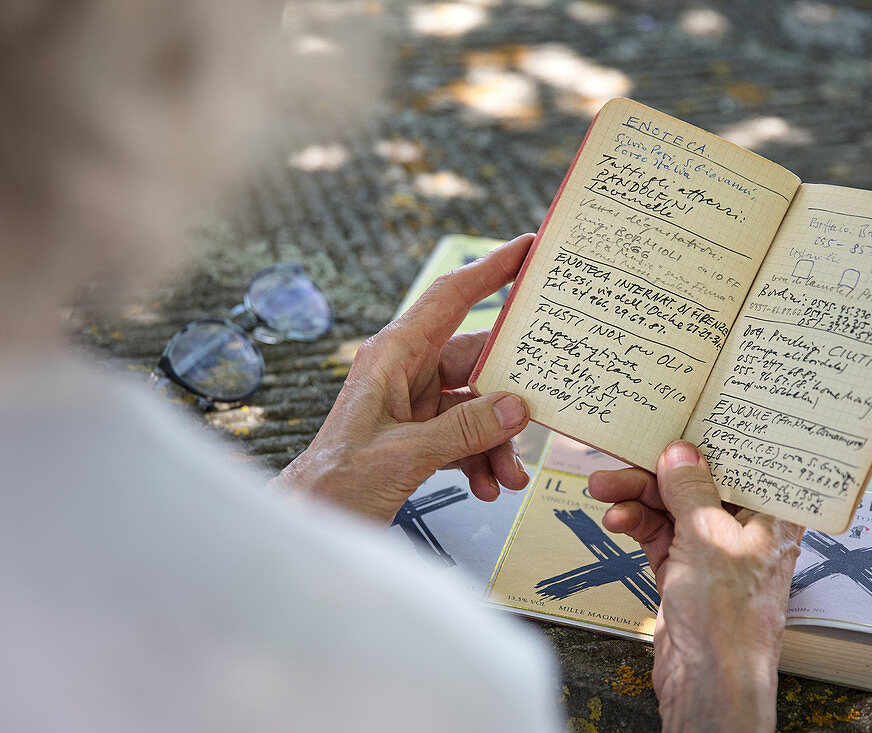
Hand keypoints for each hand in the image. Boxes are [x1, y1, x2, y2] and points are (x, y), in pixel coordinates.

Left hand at [279, 233, 535, 522]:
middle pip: (476, 361)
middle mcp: (405, 372)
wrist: (310, 522)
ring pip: (476, 406)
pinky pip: (465, 435)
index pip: (450, 297)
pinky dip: (481, 459)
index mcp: (392, 355)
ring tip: (510, 475)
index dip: (491, 269)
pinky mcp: (418, 435)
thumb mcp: (404, 455)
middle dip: (510, 396)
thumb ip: (463, 430)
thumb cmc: (335, 482)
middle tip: (544, 407)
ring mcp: (414, 404)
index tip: (528, 249)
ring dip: (498, 441)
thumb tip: (516, 408)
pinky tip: (489, 486)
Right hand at [588, 441, 803, 732]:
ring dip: (637, 496)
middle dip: (656, 472)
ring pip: (670, 506)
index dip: (713, 440)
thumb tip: (680, 452)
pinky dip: (635, 523)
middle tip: (622, 460)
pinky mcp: (684, 570)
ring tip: (606, 490)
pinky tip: (617, 519)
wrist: (707, 682)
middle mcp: (744, 529)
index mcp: (770, 516)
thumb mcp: (707, 538)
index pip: (743, 463)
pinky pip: (656, 533)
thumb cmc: (730, 623)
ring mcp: (711, 550)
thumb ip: (691, 488)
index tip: (681, 419)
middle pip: (697, 481)